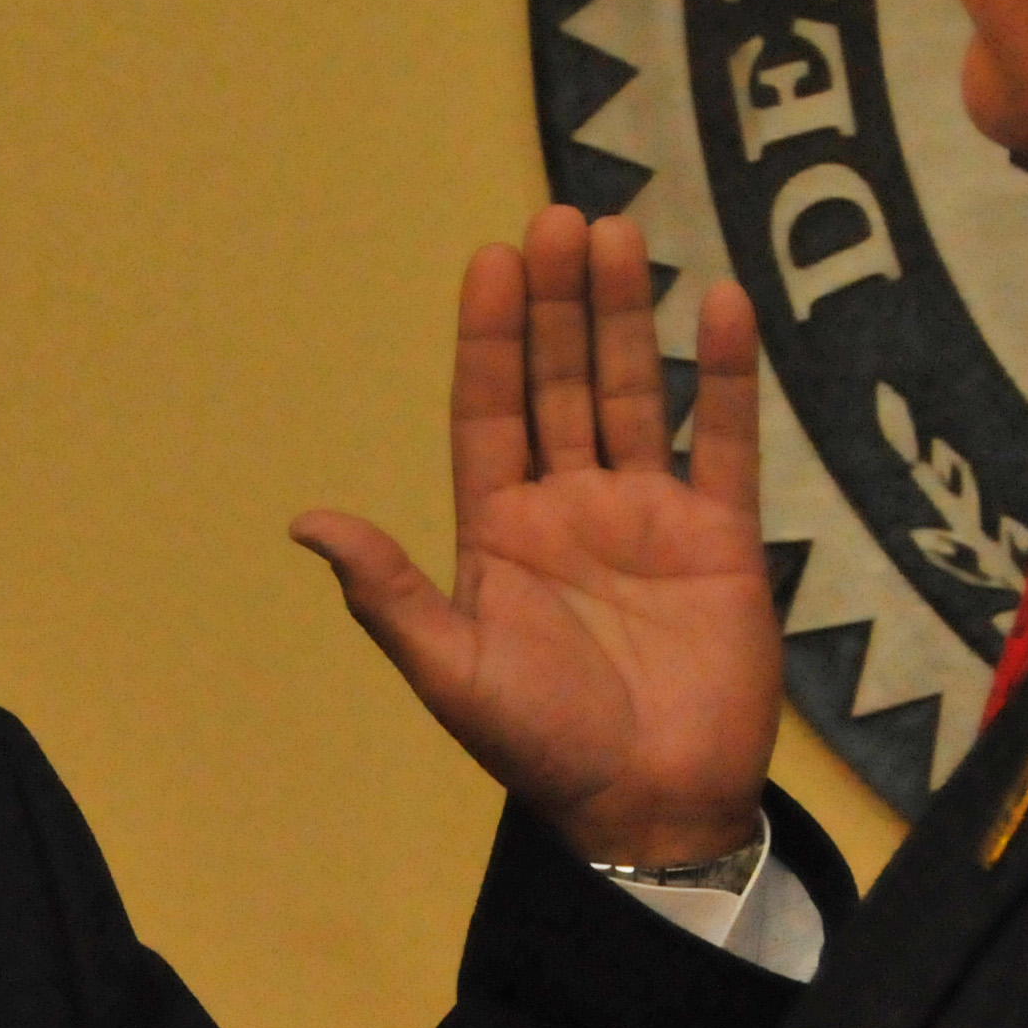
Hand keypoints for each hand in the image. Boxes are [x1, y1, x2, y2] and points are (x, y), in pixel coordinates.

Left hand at [295, 207, 779, 866]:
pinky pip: (722, 439)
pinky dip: (723, 375)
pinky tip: (719, 304)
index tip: (492, 257)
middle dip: (558, 303)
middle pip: (559, 382)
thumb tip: (303, 522)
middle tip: (560, 217)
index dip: (490, 336)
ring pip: (632, 391)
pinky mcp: (720, 536)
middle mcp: (570, 506)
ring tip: (619, 233)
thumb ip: (386, 591)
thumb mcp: (451, 671)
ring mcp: (647, 514)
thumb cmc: (542, 749)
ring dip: (626, 316)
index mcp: (498, 531)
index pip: (488, 410)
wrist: (651, 809)